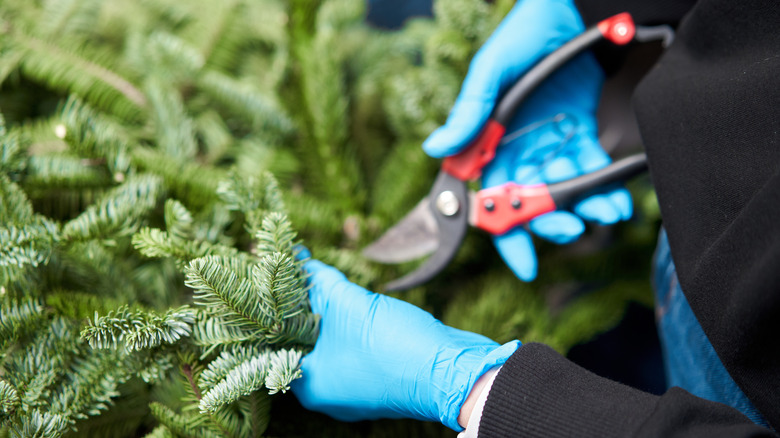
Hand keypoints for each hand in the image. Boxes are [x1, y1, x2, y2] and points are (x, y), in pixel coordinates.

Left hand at [291, 254, 519, 430]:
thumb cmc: (394, 346)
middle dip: (300, 307)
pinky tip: (348, 297)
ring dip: (326, 313)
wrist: (453, 370)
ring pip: (330, 343)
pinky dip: (349, 324)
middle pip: (303, 343)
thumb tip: (300, 259)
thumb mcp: (351, 305)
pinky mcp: (379, 376)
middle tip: (294, 274)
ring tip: (318, 278)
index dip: (270, 310)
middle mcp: (329, 391)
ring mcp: (356, 387)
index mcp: (311, 384)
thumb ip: (321, 282)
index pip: (274, 344)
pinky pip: (353, 347)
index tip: (267, 281)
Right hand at [423, 0, 632, 280]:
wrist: (575, 8)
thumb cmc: (526, 33)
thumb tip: (436, 149)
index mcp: (489, 141)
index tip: (523, 262)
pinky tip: (617, 201)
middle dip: (548, 222)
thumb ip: (470, 112)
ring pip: (562, 190)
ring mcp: (549, 142)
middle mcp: (517, 148)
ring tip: (602, 216)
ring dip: (582, 209)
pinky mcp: (579, 132)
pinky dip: (604, 188)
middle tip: (566, 230)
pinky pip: (590, 168)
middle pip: (528, 201)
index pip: (491, 196)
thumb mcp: (492, 70)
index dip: (503, 231)